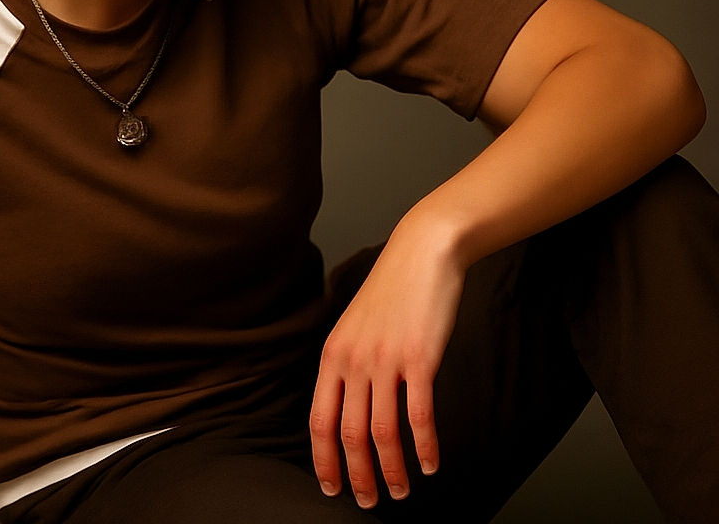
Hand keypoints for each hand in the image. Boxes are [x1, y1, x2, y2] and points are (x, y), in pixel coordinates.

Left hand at [309, 214, 466, 508]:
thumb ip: (348, 363)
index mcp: (333, 354)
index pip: (319, 420)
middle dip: (357, 476)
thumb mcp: (354, 325)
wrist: (420, 253)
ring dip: (392, 470)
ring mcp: (385, 360)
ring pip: (382, 433)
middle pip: (348, 434)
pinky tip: (431, 464)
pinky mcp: (419, 359)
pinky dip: (425, 447)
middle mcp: (354, 360)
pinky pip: (419, 416)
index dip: (324, 460)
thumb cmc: (391, 291)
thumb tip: (347, 407)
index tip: (331, 488)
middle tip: (367, 501)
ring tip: (401, 491)